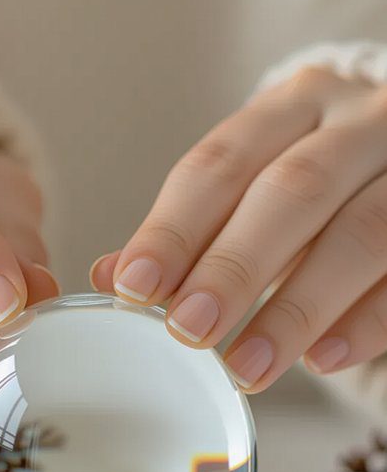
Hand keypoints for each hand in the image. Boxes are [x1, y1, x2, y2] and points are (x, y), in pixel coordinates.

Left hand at [91, 67, 386, 390]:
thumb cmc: (323, 180)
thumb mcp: (259, 181)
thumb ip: (193, 226)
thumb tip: (111, 277)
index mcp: (297, 105)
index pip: (223, 161)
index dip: (175, 226)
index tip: (134, 286)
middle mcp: (360, 124)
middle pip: (293, 191)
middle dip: (234, 266)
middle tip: (189, 330)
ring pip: (362, 234)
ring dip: (297, 308)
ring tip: (246, 366)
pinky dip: (365, 322)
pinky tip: (322, 360)